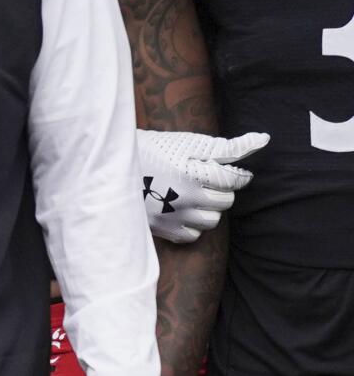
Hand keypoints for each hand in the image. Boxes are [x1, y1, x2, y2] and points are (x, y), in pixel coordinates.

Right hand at [135, 130, 267, 244]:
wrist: (112, 166)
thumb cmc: (155, 150)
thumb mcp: (189, 143)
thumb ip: (229, 146)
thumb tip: (263, 140)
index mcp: (194, 173)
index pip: (235, 180)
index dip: (235, 174)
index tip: (224, 170)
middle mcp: (186, 198)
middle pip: (226, 201)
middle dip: (220, 190)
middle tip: (204, 181)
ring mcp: (174, 217)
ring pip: (212, 221)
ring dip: (209, 208)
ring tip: (193, 196)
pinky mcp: (163, 230)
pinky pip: (193, 235)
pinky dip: (192, 224)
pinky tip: (182, 210)